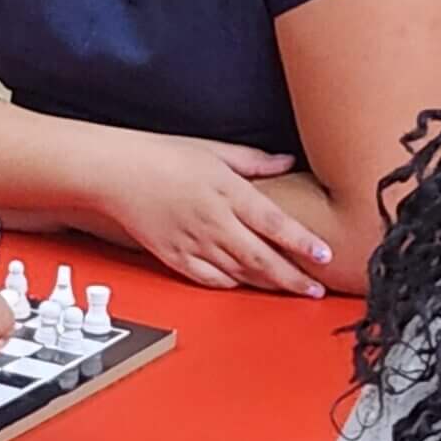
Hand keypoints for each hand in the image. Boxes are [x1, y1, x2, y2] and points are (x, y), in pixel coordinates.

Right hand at [110, 137, 331, 296]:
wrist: (115, 173)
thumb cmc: (161, 155)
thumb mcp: (214, 149)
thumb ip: (254, 161)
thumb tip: (287, 161)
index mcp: (227, 192)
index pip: (274, 222)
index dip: (302, 242)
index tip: (325, 255)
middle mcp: (213, 222)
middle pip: (261, 257)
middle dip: (292, 277)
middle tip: (317, 289)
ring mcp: (193, 243)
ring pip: (239, 273)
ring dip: (268, 284)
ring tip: (292, 290)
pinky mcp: (175, 257)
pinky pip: (209, 279)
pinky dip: (231, 285)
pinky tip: (246, 285)